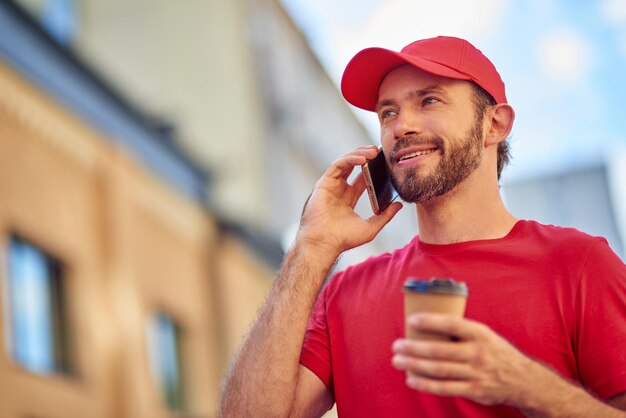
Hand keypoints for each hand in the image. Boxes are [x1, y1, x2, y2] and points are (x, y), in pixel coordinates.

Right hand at [296, 146, 402, 256]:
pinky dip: (350, 159)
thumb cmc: (343, 239)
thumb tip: (399, 205)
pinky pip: (338, 165)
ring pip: (346, 162)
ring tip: (374, 151)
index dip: (374, 168)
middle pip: (354, 166)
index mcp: (349, 198)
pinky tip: (362, 158)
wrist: (325, 243)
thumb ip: (385, 216)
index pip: (363, 178)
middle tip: (382, 151)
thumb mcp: (371, 227)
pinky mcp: (324, 183)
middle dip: (368, 157)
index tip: (387, 162)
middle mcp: (339, 190)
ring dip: (360, 153)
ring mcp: (331, 185)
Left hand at [391, 313, 538, 406]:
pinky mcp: (473, 390)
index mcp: (480, 334)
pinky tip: (411, 379)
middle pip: (439, 350)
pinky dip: (425, 384)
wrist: (523, 380)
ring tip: (397, 361)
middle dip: (413, 348)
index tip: (412, 319)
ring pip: (438, 370)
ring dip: (414, 365)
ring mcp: (475, 373)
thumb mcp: (484, 334)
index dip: (430, 321)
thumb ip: (461, 331)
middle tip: (396, 345)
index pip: (452, 324)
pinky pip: (444, 388)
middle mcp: (478, 353)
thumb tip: (428, 322)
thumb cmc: (495, 352)